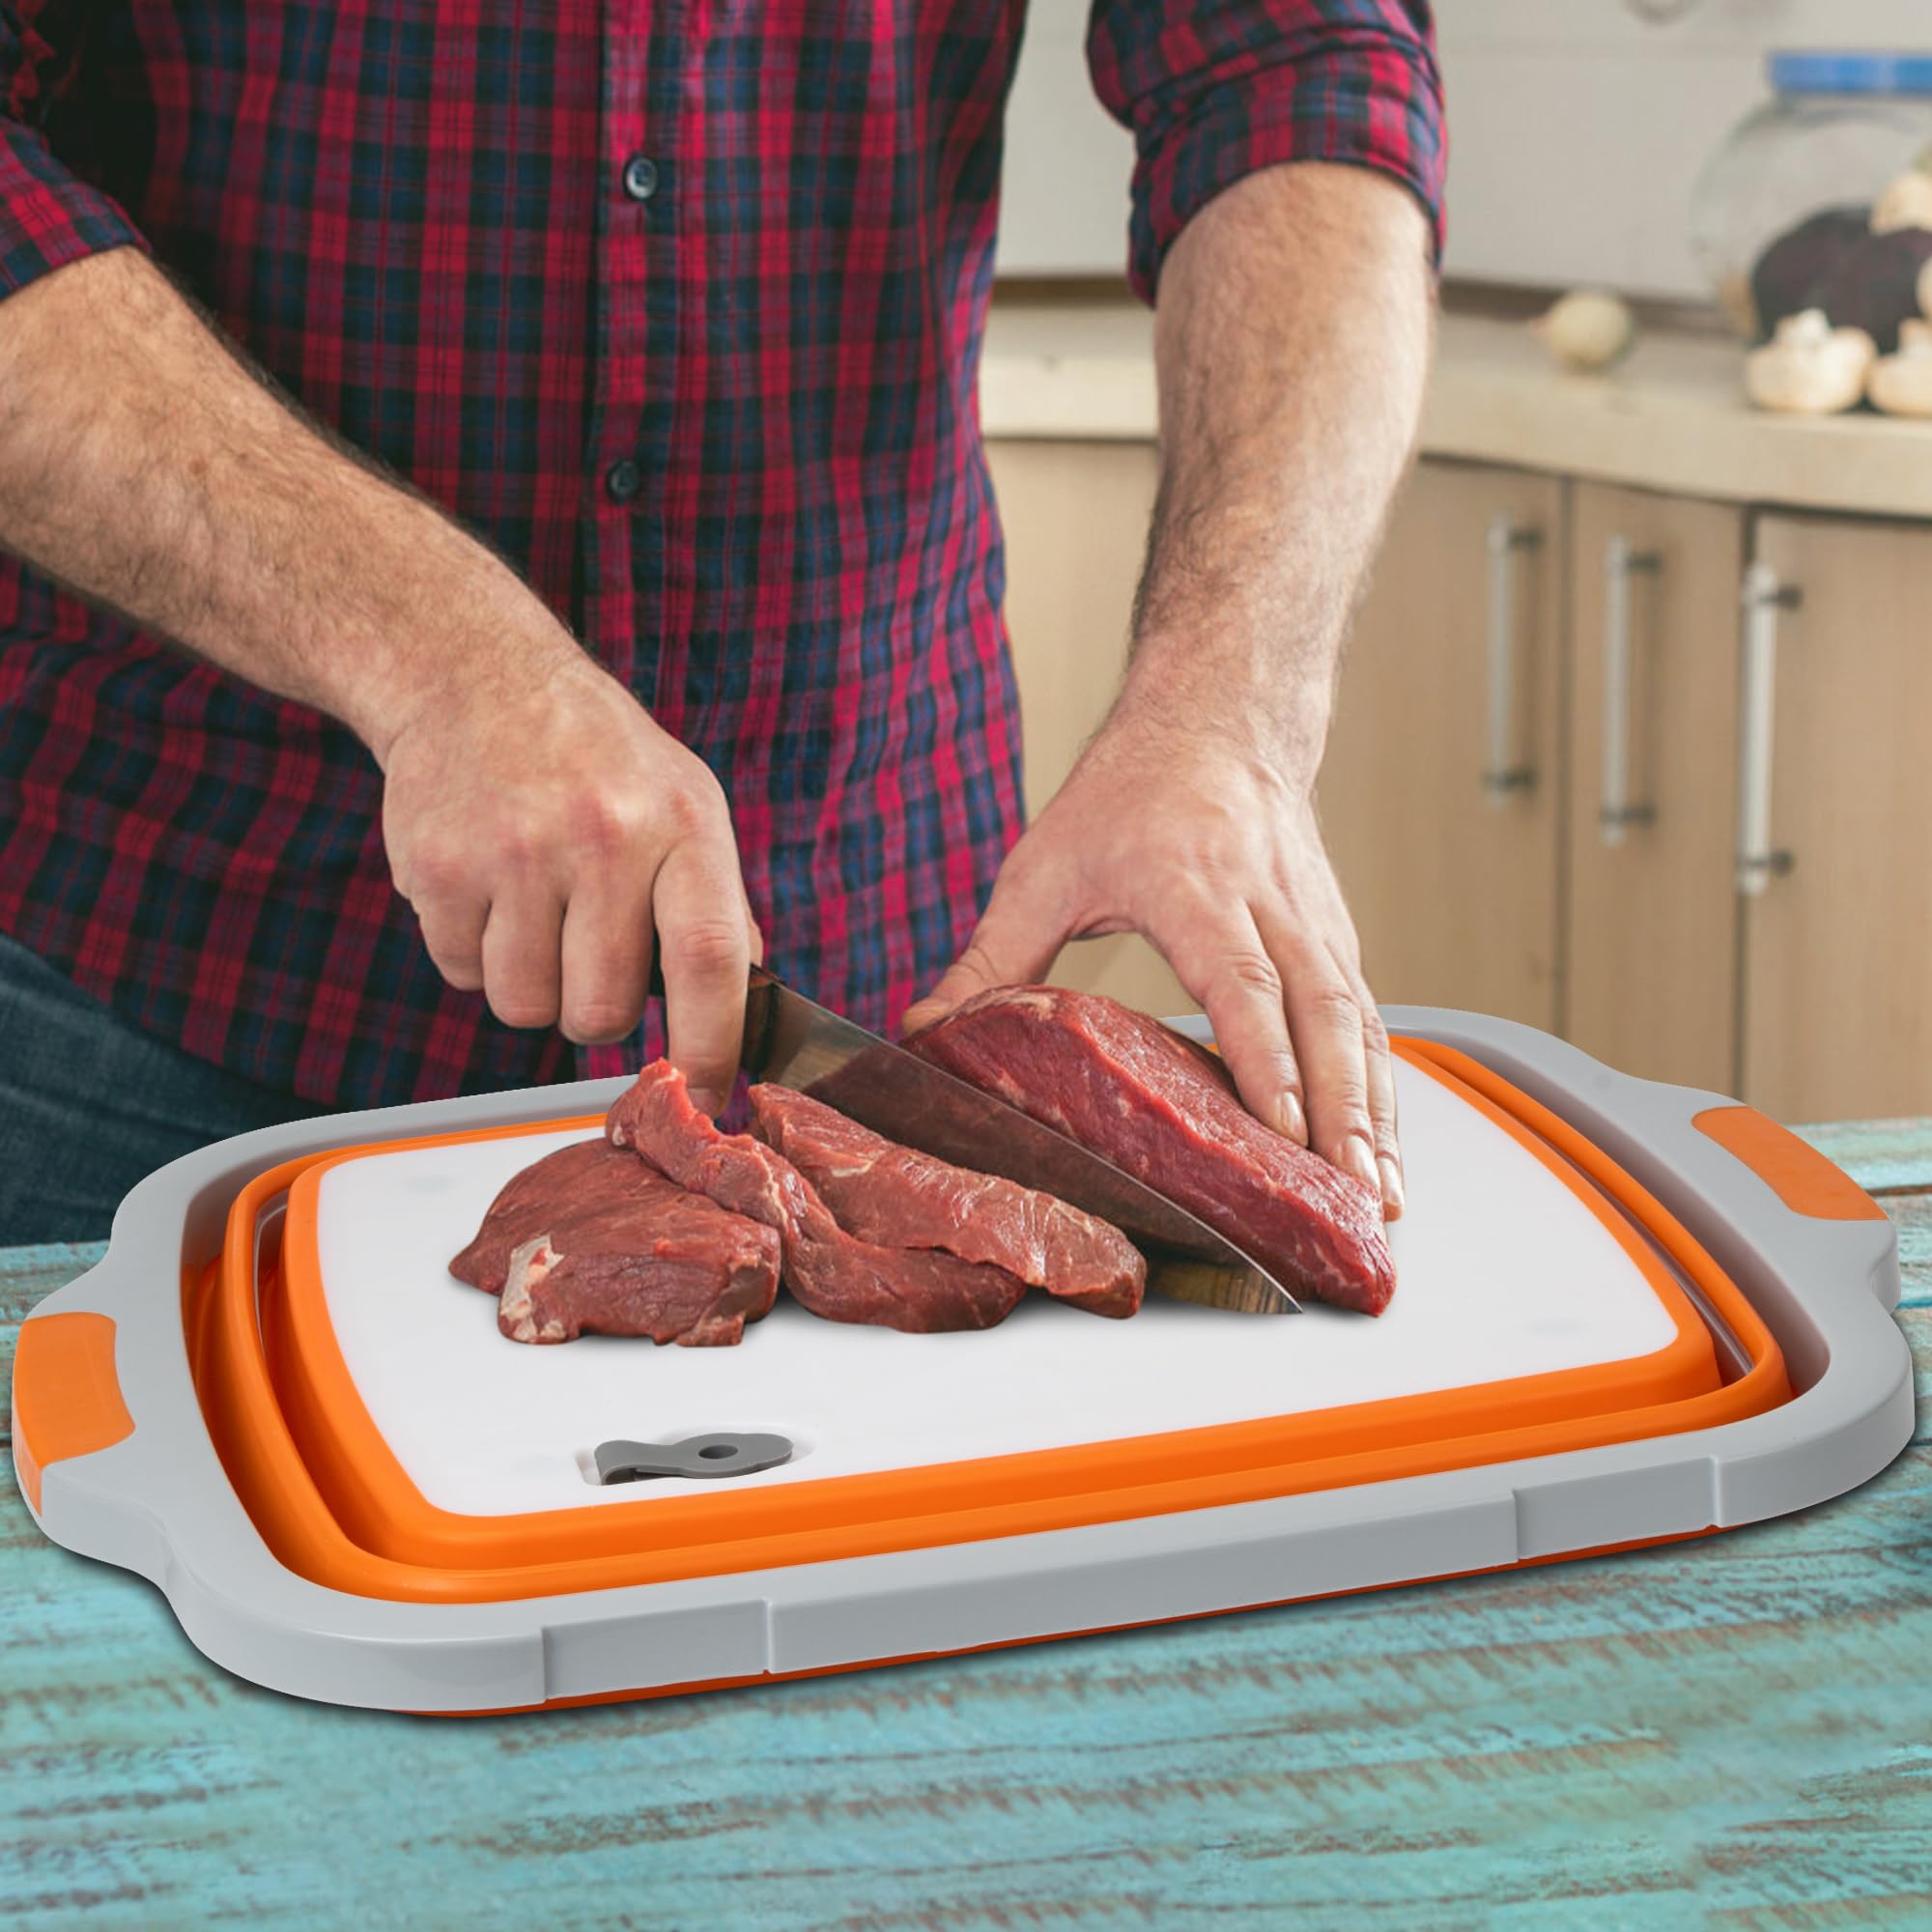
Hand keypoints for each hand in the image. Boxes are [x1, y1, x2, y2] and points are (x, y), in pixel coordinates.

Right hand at [378, 640, 759, 1112]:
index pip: (709, 961)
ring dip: (532, 984)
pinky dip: (474, 953)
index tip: (707, 1098)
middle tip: (590, 950)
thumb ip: (717, 906)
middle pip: (601, 1013)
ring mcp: (512, 852)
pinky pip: (462, 974)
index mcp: (679, 825)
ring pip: (526, 1008)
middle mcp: (600, 837)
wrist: (473, 675)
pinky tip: (487, 887)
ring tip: (536, 909)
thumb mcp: (685, 803)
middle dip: (598, 1011)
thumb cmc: (596, 756)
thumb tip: (747, 1010)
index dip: (711, 1047)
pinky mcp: (437, 867)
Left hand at [904, 710, 1400, 1217]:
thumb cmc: (1125, 794)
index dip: (1268, 1058)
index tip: (1287, 1127)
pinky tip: (1384, 1154)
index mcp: (1192, 884)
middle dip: (1343, 1110)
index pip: (1241, 981)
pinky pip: (1368, 1019)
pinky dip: (1384, 1089)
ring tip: (1384, 1198)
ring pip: (1359, 1022)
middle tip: (1356, 1194)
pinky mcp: (1338, 937)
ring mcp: (1315, 921)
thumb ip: (989, 959)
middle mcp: (1270, 904)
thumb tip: (922, 1033)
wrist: (1216, 719)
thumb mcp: (1043, 867)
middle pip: (1320, 1013)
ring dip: (1377, 1114)